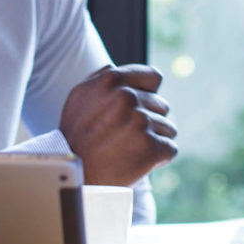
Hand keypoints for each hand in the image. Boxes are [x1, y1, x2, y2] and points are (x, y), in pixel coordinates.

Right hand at [59, 64, 178, 185]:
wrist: (73, 175)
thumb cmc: (76, 137)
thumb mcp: (80, 97)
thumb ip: (102, 78)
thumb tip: (119, 69)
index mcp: (112, 79)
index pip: (154, 77)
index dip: (148, 94)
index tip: (138, 109)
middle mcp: (128, 96)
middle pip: (161, 105)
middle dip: (149, 121)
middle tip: (126, 137)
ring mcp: (140, 121)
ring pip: (168, 128)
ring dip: (154, 140)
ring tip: (129, 150)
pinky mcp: (151, 146)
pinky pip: (170, 149)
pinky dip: (158, 158)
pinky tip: (138, 162)